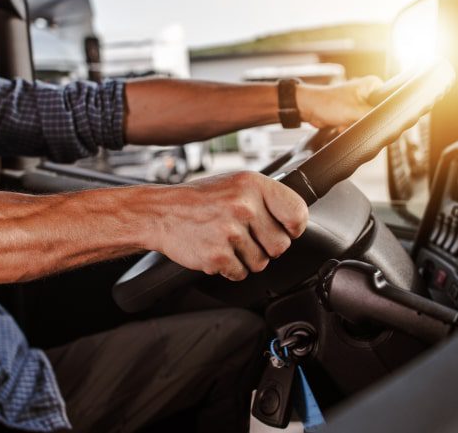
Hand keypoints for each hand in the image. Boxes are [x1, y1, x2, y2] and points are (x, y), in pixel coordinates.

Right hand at [144, 171, 308, 280]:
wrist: (161, 212)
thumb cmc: (201, 199)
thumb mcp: (236, 184)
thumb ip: (266, 199)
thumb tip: (296, 220)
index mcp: (253, 184)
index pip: (297, 212)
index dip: (294, 227)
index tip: (286, 230)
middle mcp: (244, 206)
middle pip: (281, 245)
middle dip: (266, 247)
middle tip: (247, 237)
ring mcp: (230, 231)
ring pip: (261, 262)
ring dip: (247, 258)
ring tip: (228, 242)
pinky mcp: (217, 255)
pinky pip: (240, 273)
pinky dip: (230, 268)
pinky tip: (218, 251)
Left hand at [297, 76, 382, 129]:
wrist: (309, 108)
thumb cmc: (328, 104)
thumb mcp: (355, 112)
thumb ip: (374, 116)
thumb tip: (388, 122)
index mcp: (372, 84)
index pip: (388, 101)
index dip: (382, 113)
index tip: (370, 118)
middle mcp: (368, 91)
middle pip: (377, 112)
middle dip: (364, 121)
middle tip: (353, 120)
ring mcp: (359, 101)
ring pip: (366, 120)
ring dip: (355, 125)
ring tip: (344, 122)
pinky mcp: (352, 111)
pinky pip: (357, 123)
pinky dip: (349, 126)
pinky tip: (340, 124)